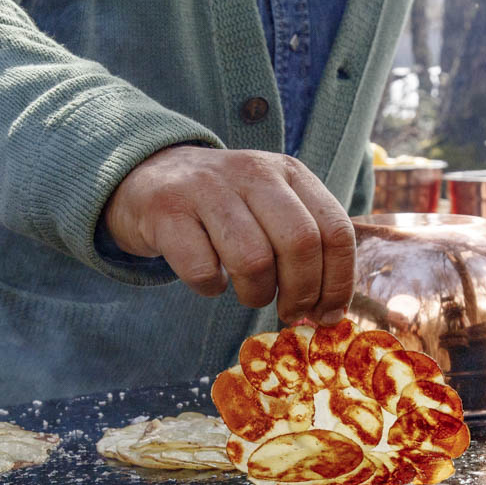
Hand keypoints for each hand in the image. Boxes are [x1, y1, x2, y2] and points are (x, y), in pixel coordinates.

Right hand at [102, 146, 354, 324]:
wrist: (146, 178)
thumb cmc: (223, 208)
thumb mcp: (270, 207)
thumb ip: (306, 245)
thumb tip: (333, 310)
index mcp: (289, 172)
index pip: (335, 229)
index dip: (338, 282)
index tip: (327, 313)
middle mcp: (252, 172)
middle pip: (300, 244)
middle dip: (301, 293)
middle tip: (289, 312)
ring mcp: (207, 188)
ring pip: (253, 260)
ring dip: (256, 295)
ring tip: (249, 294)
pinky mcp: (167, 210)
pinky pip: (203, 270)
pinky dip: (210, 288)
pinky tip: (209, 277)